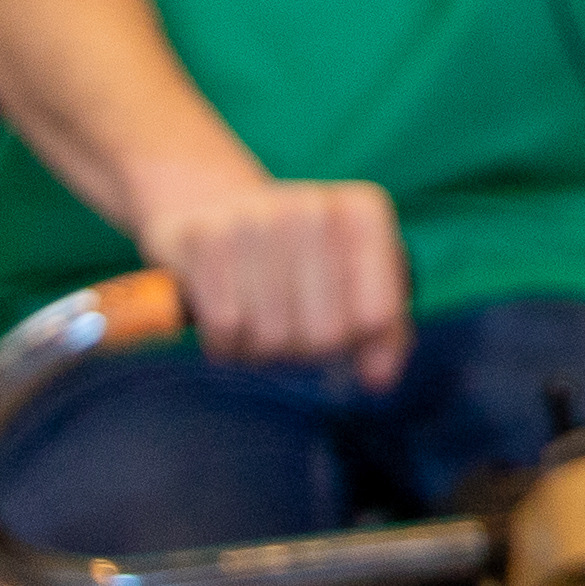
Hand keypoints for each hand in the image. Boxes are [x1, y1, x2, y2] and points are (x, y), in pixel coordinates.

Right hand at [120, 159, 408, 382]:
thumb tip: (378, 381)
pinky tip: (225, 314)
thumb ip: (381, 333)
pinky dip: (224, 341)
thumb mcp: (351, 278)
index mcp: (363, 214)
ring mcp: (256, 219)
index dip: (354, 343)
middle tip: (288, 325)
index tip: (337, 327)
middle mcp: (314, 208)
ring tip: (255, 318)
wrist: (209, 204)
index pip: (375, 317)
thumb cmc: (294, 258)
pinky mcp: (204, 239)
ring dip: (260, 348)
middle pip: (324, 335)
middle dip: (303, 350)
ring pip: (272, 338)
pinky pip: (224, 328)